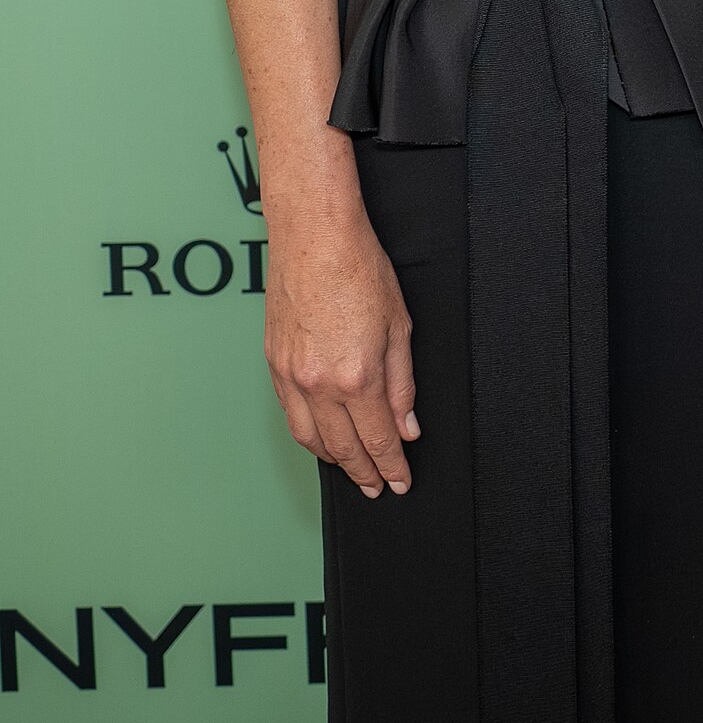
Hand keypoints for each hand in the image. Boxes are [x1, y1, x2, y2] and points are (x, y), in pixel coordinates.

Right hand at [264, 196, 417, 497]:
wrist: (313, 235)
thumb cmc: (360, 268)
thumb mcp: (399, 325)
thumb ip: (403, 383)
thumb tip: (407, 426)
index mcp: (357, 376)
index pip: (379, 440)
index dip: (392, 467)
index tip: (401, 482)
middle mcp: (320, 385)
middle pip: (344, 449)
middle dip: (365, 473)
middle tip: (379, 487)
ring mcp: (292, 377)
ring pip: (311, 440)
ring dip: (334, 461)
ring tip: (353, 470)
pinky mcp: (274, 365)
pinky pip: (291, 417)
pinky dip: (309, 436)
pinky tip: (322, 439)